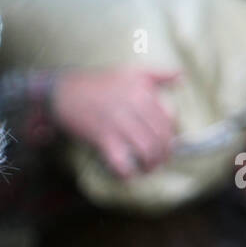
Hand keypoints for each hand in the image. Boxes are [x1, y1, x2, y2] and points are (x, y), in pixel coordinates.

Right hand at [51, 65, 180, 177]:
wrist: (63, 91)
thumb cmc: (98, 83)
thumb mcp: (130, 72)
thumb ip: (158, 75)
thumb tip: (182, 78)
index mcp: (143, 91)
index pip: (169, 119)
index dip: (171, 136)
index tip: (166, 143)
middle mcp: (133, 105)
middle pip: (160, 137)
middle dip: (164, 155)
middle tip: (159, 161)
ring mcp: (118, 122)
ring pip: (147, 150)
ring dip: (151, 165)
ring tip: (147, 169)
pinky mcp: (102, 137)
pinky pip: (121, 161)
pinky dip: (128, 173)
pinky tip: (129, 174)